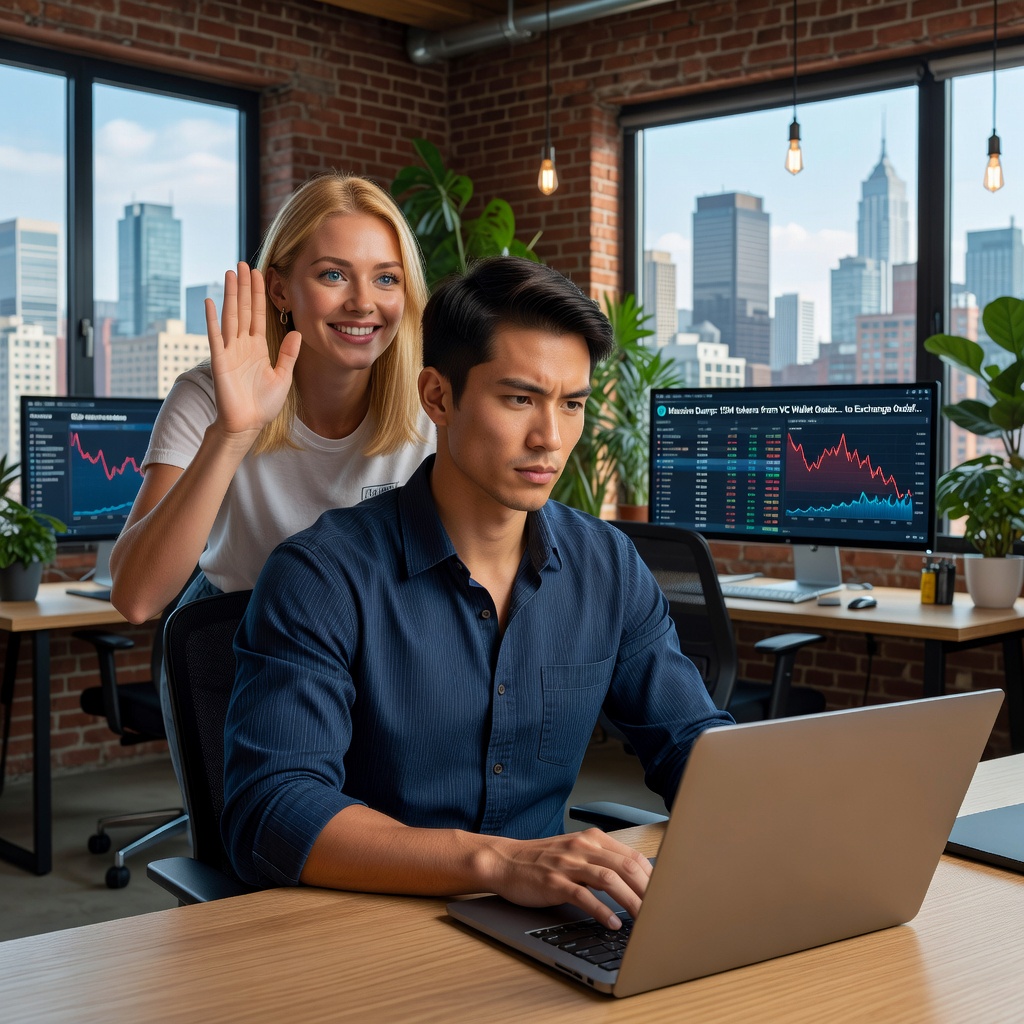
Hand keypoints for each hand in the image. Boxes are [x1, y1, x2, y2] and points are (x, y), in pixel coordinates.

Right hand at [206, 262, 301, 439]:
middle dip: (244, 287)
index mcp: (258, 348)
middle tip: (242, 264)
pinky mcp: (219, 361)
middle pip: (244, 310)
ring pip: (230, 317)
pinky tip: (210, 302)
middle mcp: (242, 345)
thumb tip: (297, 332)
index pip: (258, 315)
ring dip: (230, 295)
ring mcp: (229, 351)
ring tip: (230, 273)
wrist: (248, 425)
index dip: (259, 295)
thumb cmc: (263, 404)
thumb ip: (288, 355)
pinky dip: (212, 319)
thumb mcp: (282, 377)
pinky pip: (215, 337)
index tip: (259, 274)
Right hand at [486, 829, 652, 928]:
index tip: (665, 895)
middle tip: (661, 911)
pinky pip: (583, 895)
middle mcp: (582, 847)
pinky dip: (601, 911)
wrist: (506, 861)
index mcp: (592, 839)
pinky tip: (612, 923)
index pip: (632, 856)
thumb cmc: (542, 860)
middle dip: (648, 891)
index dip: (652, 877)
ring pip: (609, 879)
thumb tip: (633, 882)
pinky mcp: (554, 881)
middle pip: (626, 866)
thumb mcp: (575, 853)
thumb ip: (601, 862)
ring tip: (644, 921)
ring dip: (631, 902)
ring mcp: (568, 863)